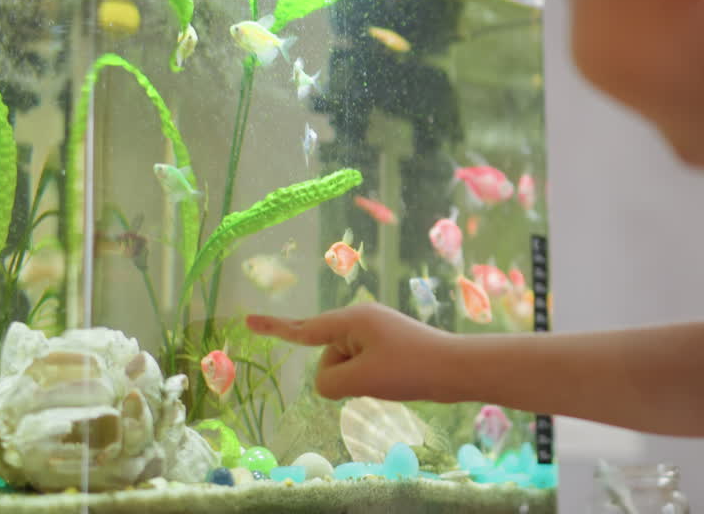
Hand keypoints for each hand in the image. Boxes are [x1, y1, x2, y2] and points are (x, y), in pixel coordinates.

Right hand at [247, 303, 458, 400]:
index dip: (274, 328)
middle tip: (379, 376)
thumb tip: (326, 383)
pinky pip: (362, 366)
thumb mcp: (361, 380)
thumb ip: (328, 382)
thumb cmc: (409, 369)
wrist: (456, 369)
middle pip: (327, 353)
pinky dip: (369, 379)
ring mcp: (376, 332)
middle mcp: (361, 319)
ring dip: (358, 379)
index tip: (247, 321)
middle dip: (342, 373)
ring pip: (345, 364)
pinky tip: (393, 381)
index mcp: (352, 319)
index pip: (304, 328)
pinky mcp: (388, 346)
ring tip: (391, 379)